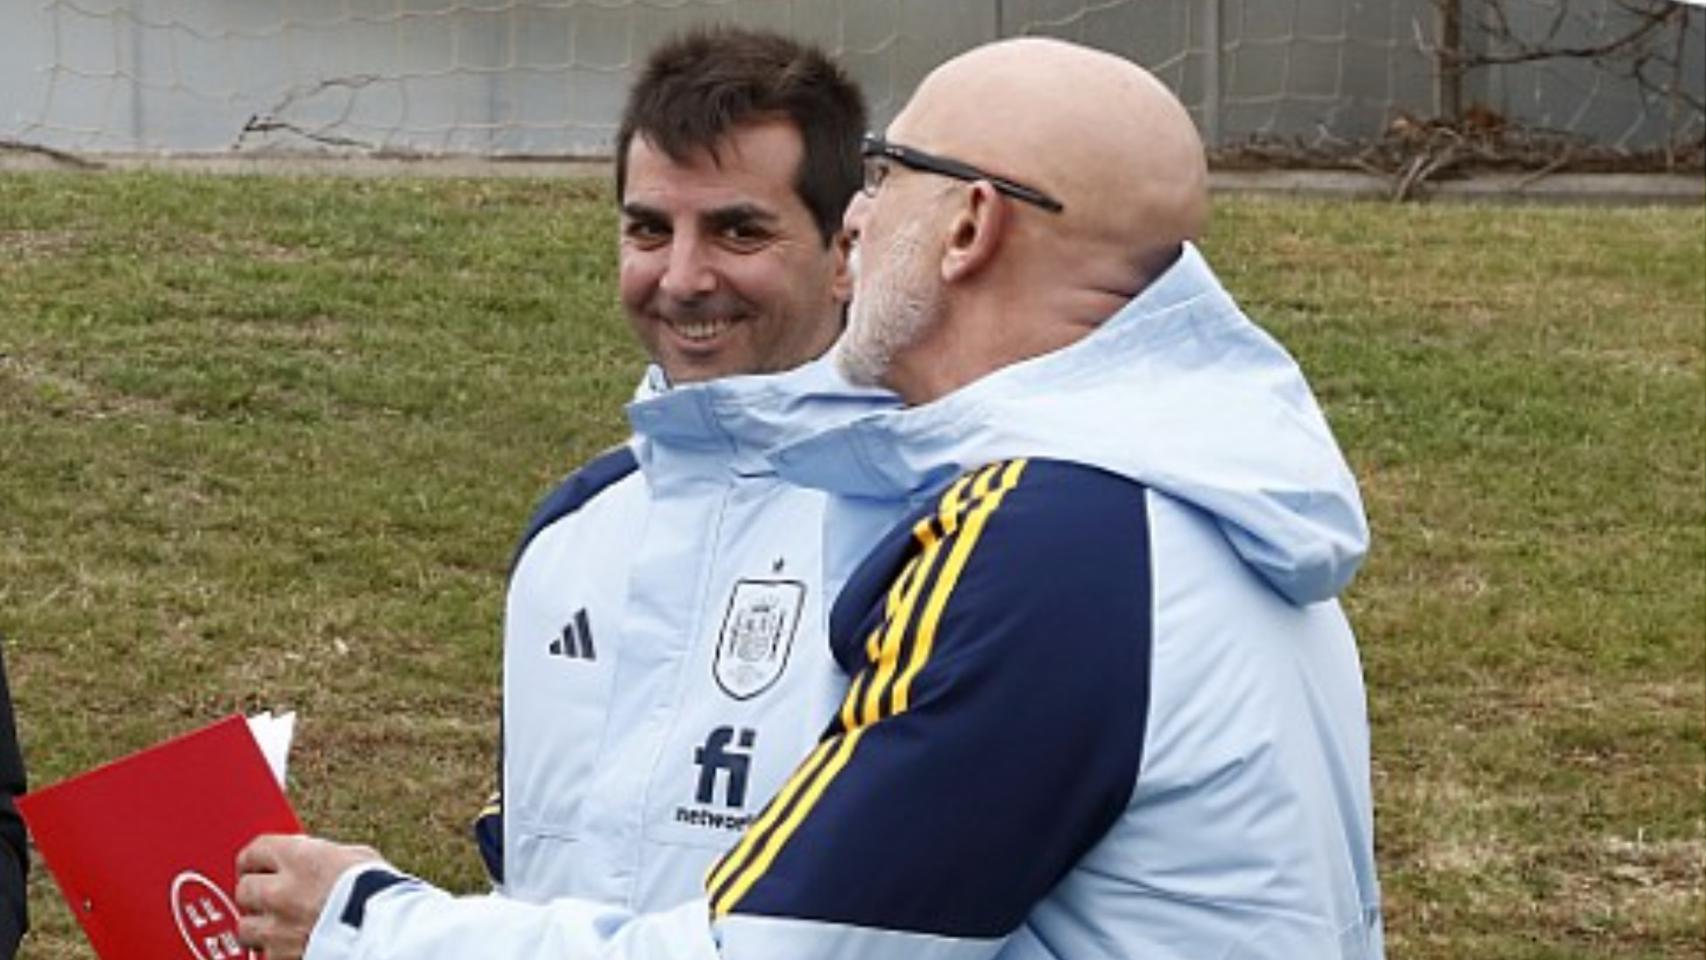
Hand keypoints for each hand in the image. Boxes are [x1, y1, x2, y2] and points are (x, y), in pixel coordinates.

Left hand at [235, 833, 382, 959]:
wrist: (391, 937)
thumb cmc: (384, 895)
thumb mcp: (359, 859)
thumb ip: (326, 857)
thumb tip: (316, 861)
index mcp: (300, 859)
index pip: (255, 851)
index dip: (257, 858)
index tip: (259, 864)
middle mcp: (281, 892)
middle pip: (244, 889)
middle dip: (256, 892)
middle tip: (270, 895)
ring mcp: (278, 930)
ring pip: (245, 927)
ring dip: (260, 926)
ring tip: (279, 926)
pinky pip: (265, 955)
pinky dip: (275, 951)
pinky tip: (293, 945)